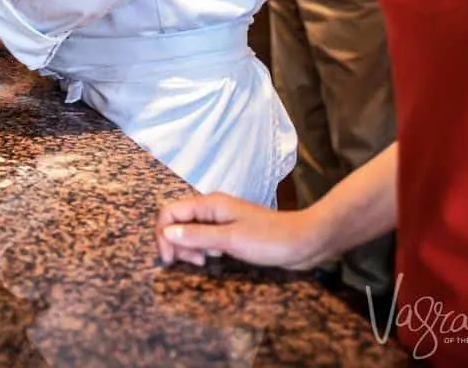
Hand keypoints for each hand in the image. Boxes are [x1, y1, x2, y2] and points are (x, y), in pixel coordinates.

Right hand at [155, 192, 325, 269]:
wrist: (304, 242)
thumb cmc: (269, 239)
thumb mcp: (230, 239)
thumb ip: (197, 236)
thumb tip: (166, 234)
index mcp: (209, 204)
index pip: (170, 213)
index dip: (163, 235)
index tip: (170, 260)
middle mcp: (211, 208)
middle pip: (176, 221)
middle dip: (176, 243)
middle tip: (193, 262)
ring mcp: (220, 219)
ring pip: (189, 230)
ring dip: (189, 247)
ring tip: (204, 262)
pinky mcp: (229, 231)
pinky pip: (204, 237)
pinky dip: (202, 249)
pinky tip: (214, 258)